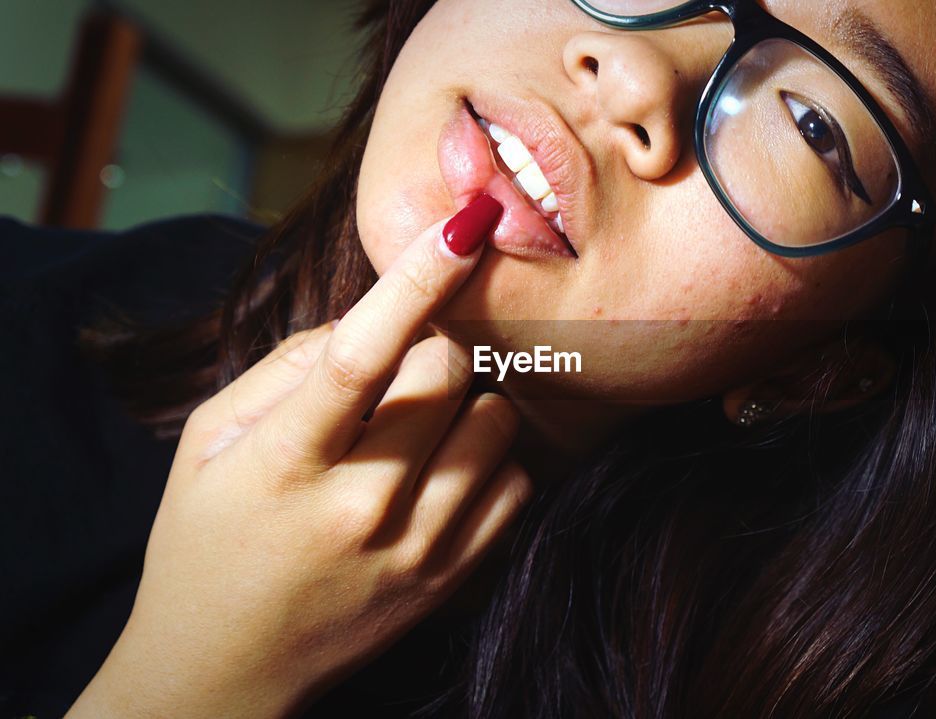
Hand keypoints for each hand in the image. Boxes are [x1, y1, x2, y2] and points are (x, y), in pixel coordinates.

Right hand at [68, 195, 527, 717]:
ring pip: (495, 421)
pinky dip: (490, 456)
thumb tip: (378, 313)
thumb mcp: (210, 442)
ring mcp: (416, 549)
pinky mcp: (453, 579)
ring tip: (419, 425)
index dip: (419, 280)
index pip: (360, 354)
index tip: (469, 223)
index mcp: (285, 464)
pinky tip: (444, 468)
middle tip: (404, 364)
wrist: (223, 670)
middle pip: (448, 374)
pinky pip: (515, 481)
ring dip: (467, 400)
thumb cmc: (206, 539)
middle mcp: (360, 507)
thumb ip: (289, 367)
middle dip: (435, 345)